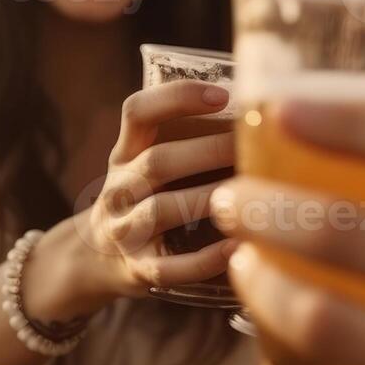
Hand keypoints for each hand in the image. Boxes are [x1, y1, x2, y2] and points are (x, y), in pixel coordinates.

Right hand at [84, 79, 238, 297]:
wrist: (98, 258)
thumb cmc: (148, 199)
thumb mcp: (148, 163)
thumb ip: (188, 140)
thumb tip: (266, 117)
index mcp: (126, 153)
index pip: (137, 112)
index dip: (176, 98)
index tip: (223, 95)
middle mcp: (120, 187)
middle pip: (157, 162)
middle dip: (208, 152)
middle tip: (252, 149)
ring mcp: (124, 229)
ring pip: (162, 210)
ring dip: (208, 199)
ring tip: (249, 195)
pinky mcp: (138, 268)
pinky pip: (169, 267)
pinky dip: (204, 260)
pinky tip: (238, 249)